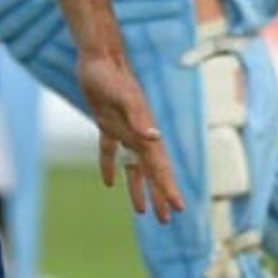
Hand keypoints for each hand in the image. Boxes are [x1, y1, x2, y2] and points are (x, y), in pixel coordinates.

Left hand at [77, 50, 183, 223]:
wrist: (98, 58)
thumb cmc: (110, 76)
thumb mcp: (124, 96)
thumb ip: (138, 116)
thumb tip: (154, 137)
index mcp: (146, 131)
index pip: (160, 166)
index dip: (168, 188)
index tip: (179, 208)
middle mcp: (138, 133)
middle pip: (151, 171)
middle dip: (159, 194)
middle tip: (166, 220)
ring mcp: (123, 129)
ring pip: (134, 166)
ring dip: (139, 188)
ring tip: (143, 212)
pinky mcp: (107, 123)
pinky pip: (110, 151)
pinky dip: (110, 166)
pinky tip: (109, 183)